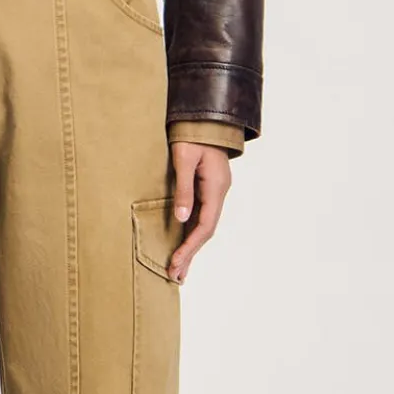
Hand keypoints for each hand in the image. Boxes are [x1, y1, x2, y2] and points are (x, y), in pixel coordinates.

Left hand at [167, 140, 231, 281]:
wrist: (205, 116)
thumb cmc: (192, 135)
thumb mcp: (184, 160)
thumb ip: (183, 189)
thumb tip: (181, 219)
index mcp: (216, 188)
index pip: (204, 226)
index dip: (189, 247)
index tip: (174, 263)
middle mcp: (219, 193)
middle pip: (205, 231)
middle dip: (190, 254)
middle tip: (175, 277)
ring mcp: (215, 191)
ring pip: (204, 226)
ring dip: (191, 247)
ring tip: (178, 269)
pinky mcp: (208, 188)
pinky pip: (201, 216)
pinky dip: (192, 233)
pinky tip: (184, 245)